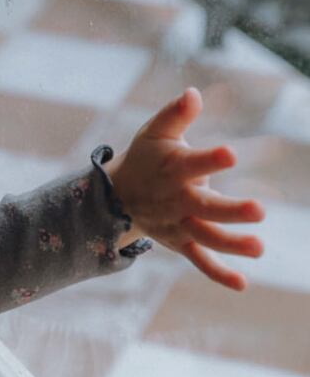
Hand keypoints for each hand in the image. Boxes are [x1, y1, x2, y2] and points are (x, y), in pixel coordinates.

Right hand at [104, 87, 264, 290]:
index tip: (232, 154)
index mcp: (173, 170)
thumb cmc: (146, 157)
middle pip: (205, 207)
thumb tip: (194, 93)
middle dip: (232, 210)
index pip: (193, 164)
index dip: (210, 160)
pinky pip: (199, 260)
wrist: (116, 196)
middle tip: (260, 210)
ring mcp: (178, 224)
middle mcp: (176, 200)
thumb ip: (176, 114)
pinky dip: (218, 273)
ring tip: (259, 248)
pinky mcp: (179, 242)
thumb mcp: (155, 131)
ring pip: (206, 236)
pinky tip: (242, 283)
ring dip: (231, 245)